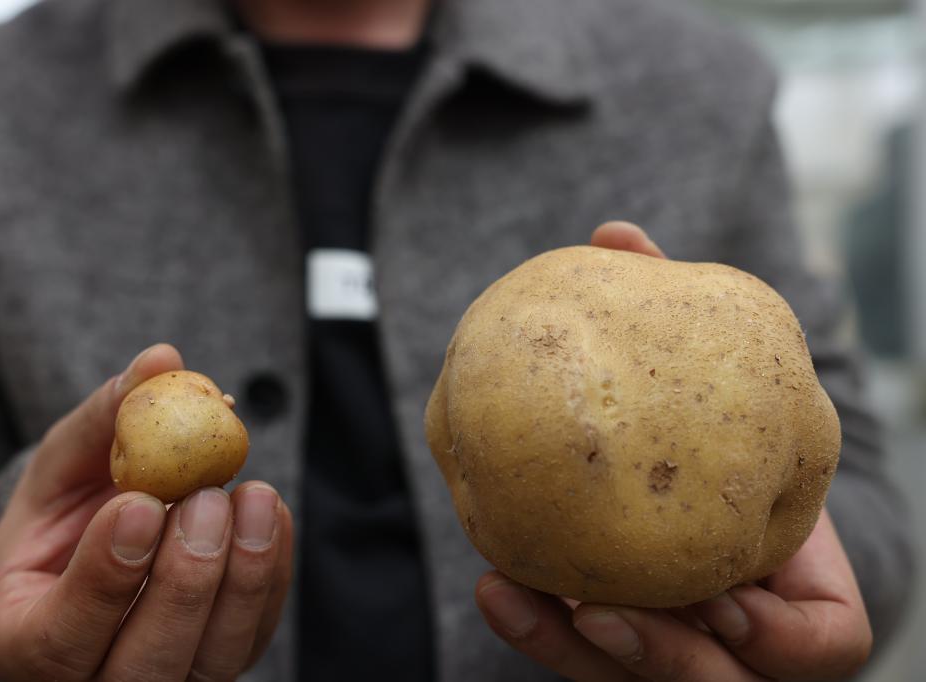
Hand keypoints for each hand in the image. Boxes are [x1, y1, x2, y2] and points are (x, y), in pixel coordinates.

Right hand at [0, 344, 293, 681]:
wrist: (100, 549)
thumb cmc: (67, 512)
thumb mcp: (62, 467)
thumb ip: (101, 421)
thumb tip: (159, 361)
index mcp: (30, 642)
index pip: (63, 636)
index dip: (106, 576)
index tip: (140, 504)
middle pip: (148, 663)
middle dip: (185, 579)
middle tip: (206, 500)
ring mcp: (170, 677)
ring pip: (213, 658)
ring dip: (244, 577)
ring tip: (252, 496)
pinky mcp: (224, 657)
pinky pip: (257, 632)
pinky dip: (271, 573)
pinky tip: (270, 513)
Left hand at [474, 223, 871, 680]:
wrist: (701, 482)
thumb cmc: (722, 434)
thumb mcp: (719, 385)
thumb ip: (681, 318)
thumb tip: (615, 233)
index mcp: (796, 585)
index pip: (820, 641)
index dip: (779, 637)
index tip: (719, 600)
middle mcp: (740, 636)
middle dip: (661, 657)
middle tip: (599, 611)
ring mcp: (677, 650)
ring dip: (574, 651)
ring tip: (508, 592)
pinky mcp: (619, 651)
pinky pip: (580, 660)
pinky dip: (539, 631)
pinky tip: (494, 587)